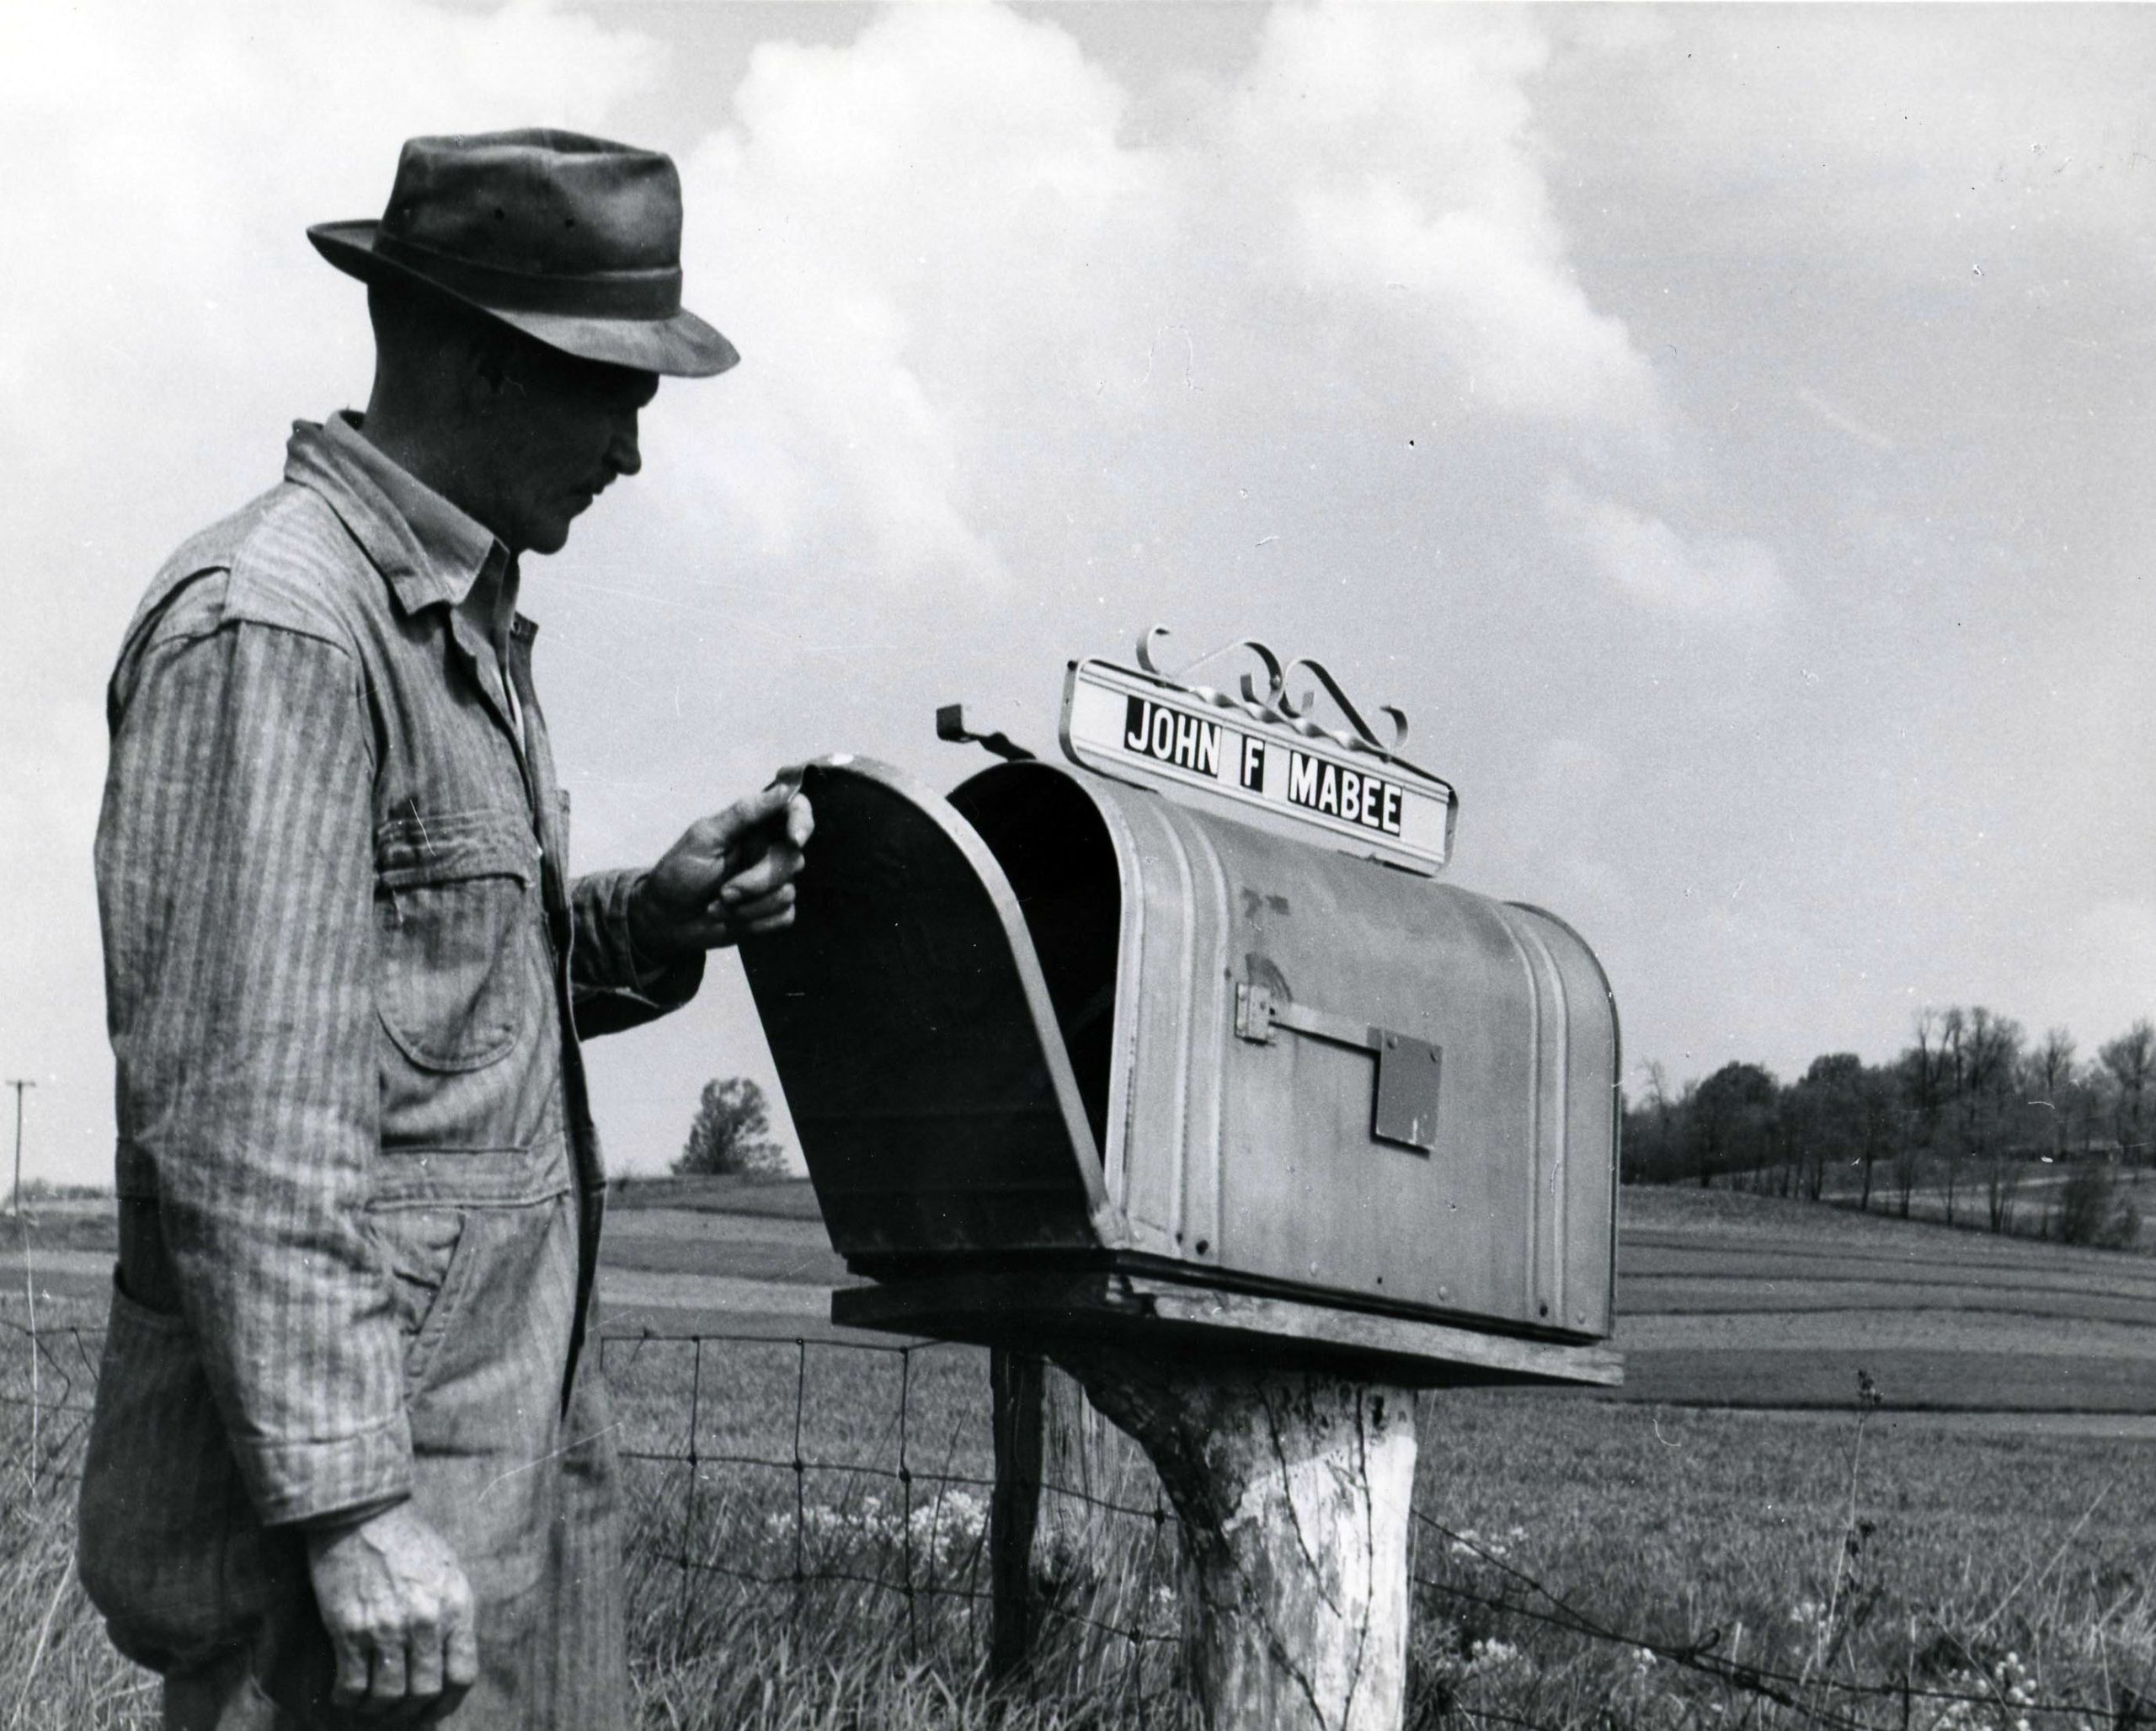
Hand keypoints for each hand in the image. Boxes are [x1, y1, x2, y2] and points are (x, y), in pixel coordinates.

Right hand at [304, 1503, 476, 1718]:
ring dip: (378, 1711)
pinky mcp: (351, 1629)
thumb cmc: (408, 1542)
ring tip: (371, 1707)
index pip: (463, 1676)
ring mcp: (389, 1626)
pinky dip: (349, 1699)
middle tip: (398, 1714)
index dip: (447, 1704)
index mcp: (456, 1606)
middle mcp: (427, 1621)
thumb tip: (444, 1666)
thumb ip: (450, 1618)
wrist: (364, 1514)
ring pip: (389, 1696)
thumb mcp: (448, 1573)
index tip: (433, 1710)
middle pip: (424, 1692)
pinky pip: (353, 1685)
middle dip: (411, 1712)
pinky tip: (346, 1694)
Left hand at [628, 779, 814, 959]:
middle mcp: (768, 852)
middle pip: (793, 860)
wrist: (664, 920)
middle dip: (758, 881)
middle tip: (724, 892)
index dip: (802, 821)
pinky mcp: (772, 911)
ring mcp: (772, 883)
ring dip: (749, 906)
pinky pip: (784, 916)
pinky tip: (731, 919)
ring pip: (787, 893)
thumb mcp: (705, 838)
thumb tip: (784, 787)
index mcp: (754, 827)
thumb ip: (745, 813)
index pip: (795, 811)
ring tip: (717, 905)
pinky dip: (754, 921)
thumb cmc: (679, 873)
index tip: (794, 839)